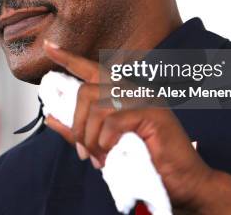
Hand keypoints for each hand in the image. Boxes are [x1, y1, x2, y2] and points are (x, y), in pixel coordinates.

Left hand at [42, 40, 213, 211]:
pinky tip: (113, 155)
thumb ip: (78, 131)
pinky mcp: (154, 113)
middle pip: (87, 91)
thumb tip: (50, 117)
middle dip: (78, 125)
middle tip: (84, 152)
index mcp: (123, 94)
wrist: (182, 184)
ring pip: (98, 108)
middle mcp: (134, 90)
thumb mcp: (103, 146)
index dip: (69, 58)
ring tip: (100, 158)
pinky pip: (113, 123)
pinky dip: (106, 143)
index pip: (92, 70)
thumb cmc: (147, 164)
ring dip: (92, 139)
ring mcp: (146, 99)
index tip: (48, 46)